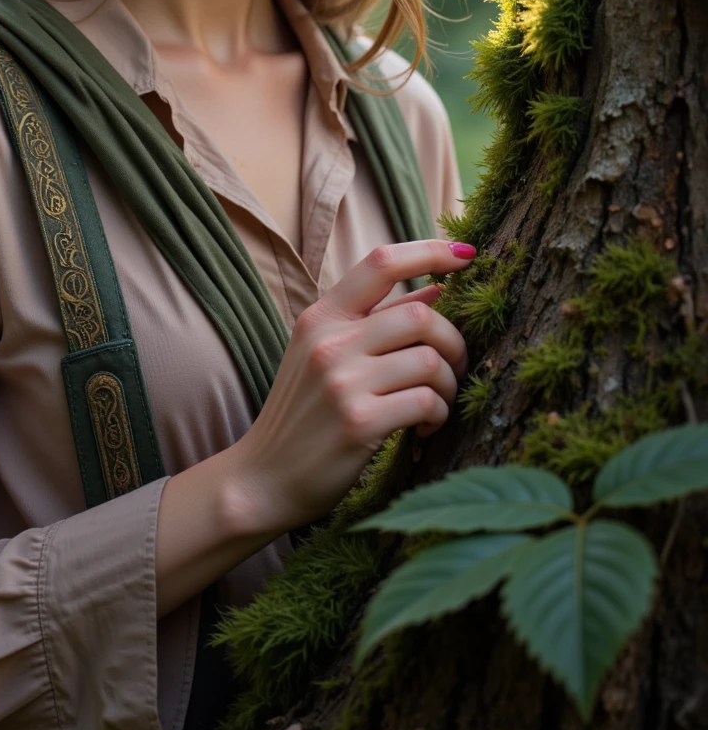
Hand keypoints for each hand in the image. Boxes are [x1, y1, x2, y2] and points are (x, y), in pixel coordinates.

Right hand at [229, 239, 473, 535]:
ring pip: (430, 360)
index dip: (430, 251)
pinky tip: (423, 428)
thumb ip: (378, 319)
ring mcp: (342, 382)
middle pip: (422, 316)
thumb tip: (438, 288)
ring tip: (435, 403)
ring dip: (447, 384)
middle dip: (454, 341)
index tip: (466, 255)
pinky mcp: (358, 423)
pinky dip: (437, 414)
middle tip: (454, 368)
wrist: (262, 478)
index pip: (381, 261)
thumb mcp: (326, 355)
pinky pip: (426, 402)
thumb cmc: (303, 414)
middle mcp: (330, 342)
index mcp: (321, 317)